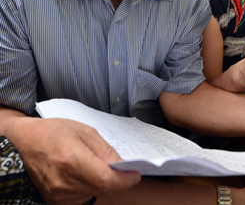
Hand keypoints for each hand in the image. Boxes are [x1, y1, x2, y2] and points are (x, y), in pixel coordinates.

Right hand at [5, 117, 140, 204]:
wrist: (25, 142)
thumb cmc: (53, 132)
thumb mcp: (85, 131)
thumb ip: (105, 150)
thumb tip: (122, 165)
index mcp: (72, 160)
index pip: (107, 180)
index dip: (125, 180)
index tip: (135, 174)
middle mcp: (64, 181)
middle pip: (102, 189)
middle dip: (116, 180)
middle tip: (122, 168)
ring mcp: (57, 194)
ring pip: (93, 194)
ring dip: (102, 183)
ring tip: (95, 166)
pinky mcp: (54, 200)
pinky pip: (82, 197)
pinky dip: (89, 187)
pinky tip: (83, 174)